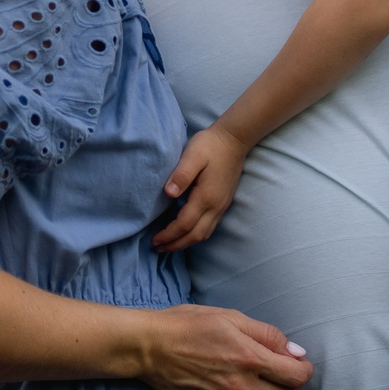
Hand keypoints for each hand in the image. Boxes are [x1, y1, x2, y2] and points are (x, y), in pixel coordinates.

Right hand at [134, 304, 312, 389]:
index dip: (303, 369)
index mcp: (249, 357)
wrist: (149, 346)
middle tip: (281, 374)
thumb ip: (268, 334)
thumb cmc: (187, 325)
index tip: (296, 363)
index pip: (296, 376)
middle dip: (292, 387)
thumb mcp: (230, 317)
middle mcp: (240, 385)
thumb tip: (296, 353)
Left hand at [154, 124, 246, 251]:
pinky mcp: (224, 203)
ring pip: (204, 234)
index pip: (185, 224)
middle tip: (158, 248)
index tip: (154, 240)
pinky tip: (186, 233)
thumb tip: (168, 194)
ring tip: (169, 245)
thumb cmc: (210, 145)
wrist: (234, 140)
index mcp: (206, 196)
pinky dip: (196, 235)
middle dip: (176, 245)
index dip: (169, 235)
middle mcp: (216, 206)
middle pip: (195, 236)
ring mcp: (222, 206)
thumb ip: (181, 175)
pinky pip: (210, 227)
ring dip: (186, 243)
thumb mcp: (192, 155)